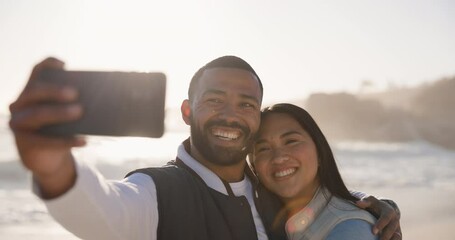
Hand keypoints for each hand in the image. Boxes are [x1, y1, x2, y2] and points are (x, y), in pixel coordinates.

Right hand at [9, 57, 84, 197]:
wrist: (48, 156)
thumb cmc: (61, 128)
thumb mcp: (67, 113)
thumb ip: (78, 103)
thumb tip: (106, 97)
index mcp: (34, 91)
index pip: (38, 71)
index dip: (48, 64)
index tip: (64, 65)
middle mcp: (21, 103)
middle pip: (35, 90)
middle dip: (54, 90)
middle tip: (75, 94)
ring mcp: (19, 122)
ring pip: (37, 114)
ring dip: (59, 113)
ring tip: (79, 112)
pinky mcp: (24, 142)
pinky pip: (44, 140)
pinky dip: (65, 140)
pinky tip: (83, 140)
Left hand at [356, 196, 401, 239]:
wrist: (384, 209)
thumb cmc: (374, 205)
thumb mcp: (370, 201)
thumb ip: (365, 202)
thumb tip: (358, 203)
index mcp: (389, 211)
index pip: (386, 218)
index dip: (380, 224)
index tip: (373, 231)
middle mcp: (395, 220)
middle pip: (392, 228)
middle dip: (386, 236)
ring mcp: (397, 227)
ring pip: (397, 236)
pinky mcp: (397, 234)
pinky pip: (397, 239)